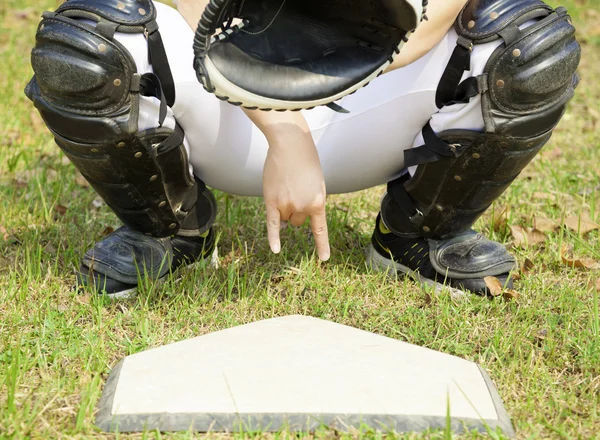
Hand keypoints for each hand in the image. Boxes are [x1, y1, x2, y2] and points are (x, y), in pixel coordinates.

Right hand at [262, 128, 329, 260]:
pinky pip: (272, 225)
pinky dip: (274, 238)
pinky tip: (275, 250)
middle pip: (296, 221)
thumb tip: (287, 222)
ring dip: (283, 210)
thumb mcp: (316, 184)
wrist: (290, 144)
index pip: (319, 228)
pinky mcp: (271, 201)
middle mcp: (303, 206)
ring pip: (284, 219)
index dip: (321, 245)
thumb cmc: (305, 161)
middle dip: (294, 210)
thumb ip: (309, 202)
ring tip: (284, 188)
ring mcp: (286, 204)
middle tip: (293, 190)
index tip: (323, 259)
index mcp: (318, 201)